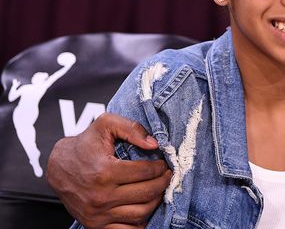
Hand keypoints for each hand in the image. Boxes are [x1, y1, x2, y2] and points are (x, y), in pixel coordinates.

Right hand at [46, 113, 171, 227]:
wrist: (57, 167)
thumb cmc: (84, 144)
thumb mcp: (105, 125)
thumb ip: (132, 128)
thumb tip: (154, 144)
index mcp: (105, 172)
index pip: (146, 172)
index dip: (160, 167)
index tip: (163, 164)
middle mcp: (101, 196)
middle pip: (147, 193)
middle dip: (163, 183)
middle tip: (167, 175)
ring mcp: (98, 213)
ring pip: (141, 213)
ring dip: (156, 201)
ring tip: (158, 189)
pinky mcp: (95, 225)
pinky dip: (141, 221)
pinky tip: (145, 206)